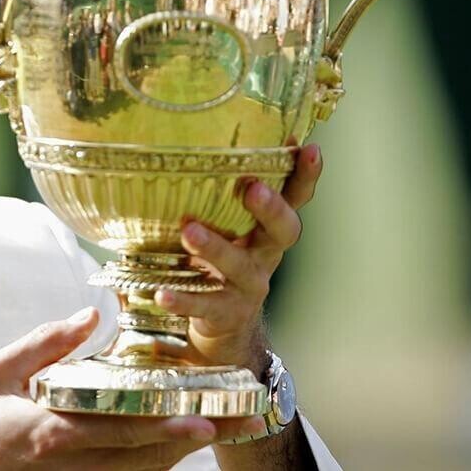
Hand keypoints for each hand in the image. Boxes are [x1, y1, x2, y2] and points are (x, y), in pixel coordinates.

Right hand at [0, 308, 265, 470]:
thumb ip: (43, 343)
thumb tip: (90, 315)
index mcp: (52, 432)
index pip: (119, 431)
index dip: (164, 428)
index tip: (202, 419)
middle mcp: (76, 464)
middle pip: (150, 456)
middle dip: (198, 437)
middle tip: (246, 419)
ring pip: (148, 469)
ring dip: (190, 448)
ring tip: (233, 424)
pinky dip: (163, 455)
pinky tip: (187, 435)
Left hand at [155, 143, 322, 368]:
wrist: (221, 326)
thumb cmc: (216, 259)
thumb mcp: (222, 226)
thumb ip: (211, 196)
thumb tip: (175, 144)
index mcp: (266, 229)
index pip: (294, 198)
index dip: (305, 175)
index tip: (309, 148)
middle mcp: (266, 255)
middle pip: (283, 231)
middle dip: (271, 209)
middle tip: (252, 188)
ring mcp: (249, 286)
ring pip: (240, 265)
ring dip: (216, 247)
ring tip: (190, 231)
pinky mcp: (226, 313)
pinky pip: (206, 305)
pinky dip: (183, 299)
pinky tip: (162, 293)